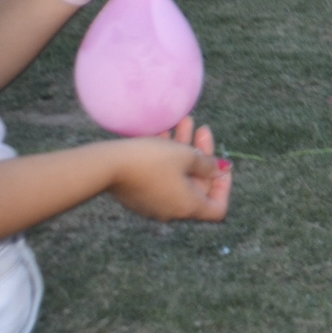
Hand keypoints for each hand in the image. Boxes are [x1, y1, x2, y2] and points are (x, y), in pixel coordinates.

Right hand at [108, 118, 229, 221]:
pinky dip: (166, 157)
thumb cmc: (152, 160)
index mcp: (188, 207)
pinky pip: (160, 176)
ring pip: (177, 175)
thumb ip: (208, 163)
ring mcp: (153, 204)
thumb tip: (221, 169)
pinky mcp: (137, 194)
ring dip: (183, 150)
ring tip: (185, 121)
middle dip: (201, 156)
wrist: (107, 165)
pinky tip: (163, 132)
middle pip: (197, 185)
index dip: (224, 187)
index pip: (218, 208)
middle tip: (200, 129)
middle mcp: (172, 211)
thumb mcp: (185, 156)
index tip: (221, 164)